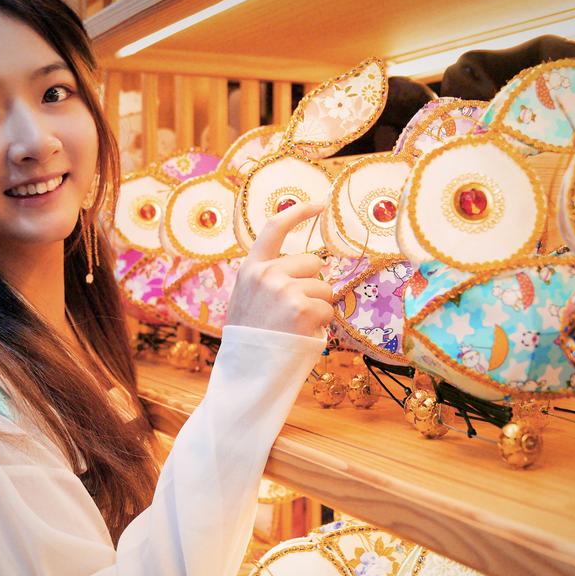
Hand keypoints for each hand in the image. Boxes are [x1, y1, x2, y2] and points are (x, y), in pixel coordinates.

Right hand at [224, 200, 333, 337]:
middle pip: (313, 263)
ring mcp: (285, 290)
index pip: (275, 228)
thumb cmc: (250, 339)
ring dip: (318, 308)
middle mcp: (267, 274)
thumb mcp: (247, 299)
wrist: (246, 372)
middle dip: (313, 284)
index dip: (300, 212)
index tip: (320, 203)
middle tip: (296, 311)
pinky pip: (328, 310)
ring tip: (295, 327)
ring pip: (324, 289)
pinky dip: (322, 325)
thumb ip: (268, 278)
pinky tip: (302, 335)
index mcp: (251, 269)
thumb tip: (309, 268)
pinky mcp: (302, 309)